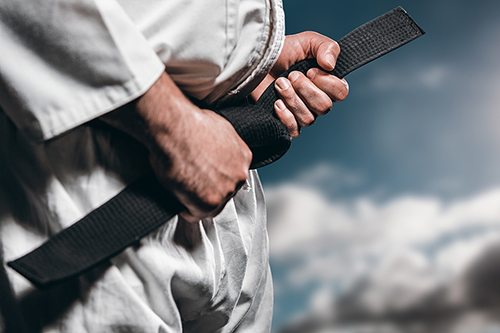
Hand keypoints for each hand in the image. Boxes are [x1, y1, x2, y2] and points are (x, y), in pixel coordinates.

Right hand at [102, 72, 251, 221]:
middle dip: (209, 189)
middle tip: (191, 183)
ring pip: (212, 205)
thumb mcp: (219, 127)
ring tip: (182, 189)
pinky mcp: (209, 203)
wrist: (176, 128)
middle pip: (225, 192)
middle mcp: (239, 175)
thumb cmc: (190, 123)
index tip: (206, 177)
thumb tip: (215, 149)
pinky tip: (177, 197)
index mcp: (244, 157)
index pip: (233, 176)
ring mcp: (226, 190)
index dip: (217, 177)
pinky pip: (196, 214)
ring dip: (198, 200)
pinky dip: (185, 209)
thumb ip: (224, 143)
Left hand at [251, 31, 348, 137]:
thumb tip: (331, 65)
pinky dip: (286, 118)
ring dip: (292, 98)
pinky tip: (277, 103)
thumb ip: (326, 47)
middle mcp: (317, 101)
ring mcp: (301, 113)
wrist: (257, 61)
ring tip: (279, 83)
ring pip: (308, 118)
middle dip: (305, 89)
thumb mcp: (307, 41)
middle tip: (291, 75)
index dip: (327, 83)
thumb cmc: (283, 52)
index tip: (310, 70)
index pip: (341, 92)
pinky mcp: (285, 123)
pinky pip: (294, 132)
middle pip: (324, 107)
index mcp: (327, 83)